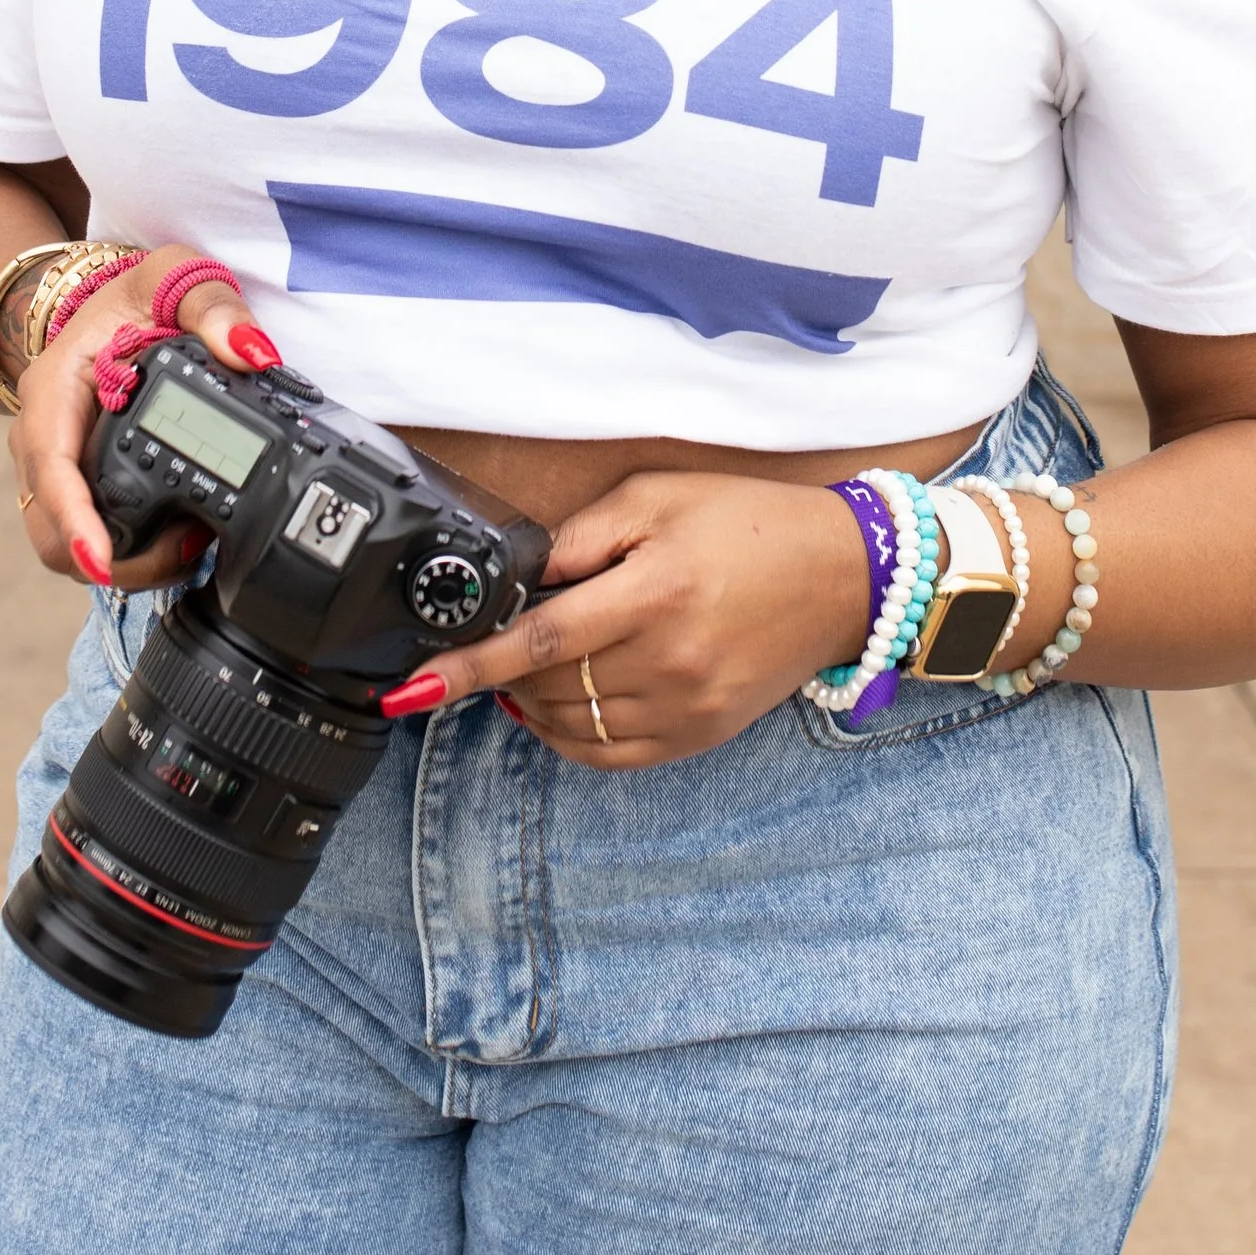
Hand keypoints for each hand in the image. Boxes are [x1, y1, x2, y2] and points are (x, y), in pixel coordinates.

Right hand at [9, 253, 280, 594]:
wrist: (113, 305)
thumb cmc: (136, 297)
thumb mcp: (174, 279)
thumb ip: (215, 308)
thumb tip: (251, 351)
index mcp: (53, 390)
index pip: (51, 467)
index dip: (73, 520)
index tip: (100, 560)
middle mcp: (41, 437)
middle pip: (52, 528)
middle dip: (112, 559)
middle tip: (187, 550)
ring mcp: (56, 468)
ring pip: (67, 544)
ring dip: (125, 564)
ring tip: (193, 546)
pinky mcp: (78, 486)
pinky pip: (91, 536)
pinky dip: (131, 553)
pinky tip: (182, 540)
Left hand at [395, 470, 873, 768]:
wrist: (844, 575)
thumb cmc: (749, 524)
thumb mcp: (657, 499)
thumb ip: (580, 539)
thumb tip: (516, 577)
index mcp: (655, 593)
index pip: (537, 640)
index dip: (467, 666)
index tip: (411, 687)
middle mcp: (670, 660)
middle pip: (547, 688)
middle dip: (503, 670)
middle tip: (502, 636)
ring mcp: (688, 707)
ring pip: (573, 725)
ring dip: (534, 701)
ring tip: (537, 662)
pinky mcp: (702, 734)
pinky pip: (611, 755)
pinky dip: (572, 734)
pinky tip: (564, 702)